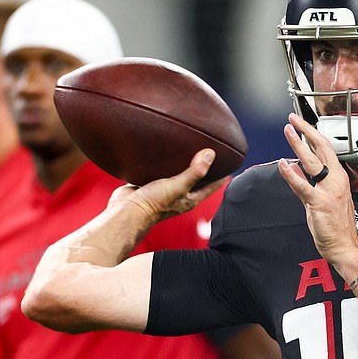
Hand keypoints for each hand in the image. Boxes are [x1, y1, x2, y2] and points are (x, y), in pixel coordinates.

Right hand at [108, 149, 226, 222]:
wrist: (126, 210)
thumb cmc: (153, 202)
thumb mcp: (177, 186)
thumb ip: (194, 172)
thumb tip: (211, 154)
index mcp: (191, 198)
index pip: (212, 186)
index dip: (222, 176)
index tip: (231, 164)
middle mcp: (180, 194)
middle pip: (197, 179)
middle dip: (205, 167)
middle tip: (213, 151)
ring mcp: (166, 190)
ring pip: (179, 174)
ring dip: (185, 163)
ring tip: (191, 147)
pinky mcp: (151, 184)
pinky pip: (162, 171)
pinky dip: (167, 162)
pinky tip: (166, 151)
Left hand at [278, 114, 357, 266]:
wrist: (344, 246)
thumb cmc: (336, 225)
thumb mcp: (323, 198)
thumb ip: (308, 182)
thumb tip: (294, 168)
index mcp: (338, 178)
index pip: (326, 149)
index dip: (313, 134)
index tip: (301, 123)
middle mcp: (335, 180)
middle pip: (322, 148)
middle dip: (306, 131)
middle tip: (293, 119)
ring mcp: (328, 191)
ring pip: (312, 162)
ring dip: (298, 145)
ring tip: (287, 132)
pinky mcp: (319, 203)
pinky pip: (303, 186)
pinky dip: (292, 175)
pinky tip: (283, 164)